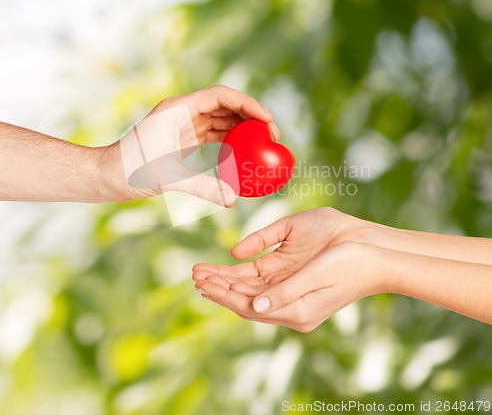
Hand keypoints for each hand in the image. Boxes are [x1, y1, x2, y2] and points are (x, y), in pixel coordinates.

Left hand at [102, 85, 278, 204]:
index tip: (267, 119)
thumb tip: (232, 199)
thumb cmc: (130, 171)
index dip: (247, 104)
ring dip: (243, 129)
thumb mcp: (168, 177)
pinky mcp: (185, 139)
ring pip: (222, 119)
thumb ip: (202, 187)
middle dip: (250, 116)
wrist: (109, 176)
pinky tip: (244, 153)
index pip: (220, 96)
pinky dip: (231, 142)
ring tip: (264, 143)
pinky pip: (214, 135)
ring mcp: (184, 125)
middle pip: (225, 105)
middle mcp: (183, 112)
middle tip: (272, 135)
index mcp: (178, 109)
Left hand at [192, 209, 388, 331]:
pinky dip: (245, 283)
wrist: (377, 259)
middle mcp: (292, 311)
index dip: (222, 292)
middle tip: (194, 274)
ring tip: (205, 274)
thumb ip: (285, 291)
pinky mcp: (298, 292)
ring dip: (229, 285)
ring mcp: (295, 303)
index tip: (200, 279)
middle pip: (245, 302)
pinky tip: (233, 276)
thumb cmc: (350, 261)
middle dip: (219, 288)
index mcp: (296, 310)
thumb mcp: (316, 273)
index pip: (247, 305)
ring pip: (252, 297)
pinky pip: (264, 290)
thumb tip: (254, 307)